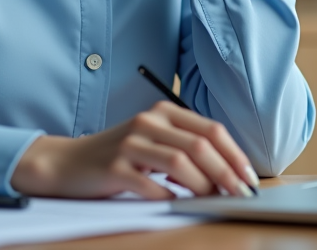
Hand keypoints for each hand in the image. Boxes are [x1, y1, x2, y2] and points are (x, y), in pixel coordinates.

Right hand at [10, 101, 259, 198]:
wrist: (67, 163)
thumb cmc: (118, 156)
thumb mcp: (153, 141)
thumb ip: (185, 148)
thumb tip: (227, 174)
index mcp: (163, 112)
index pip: (211, 129)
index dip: (235, 155)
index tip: (250, 178)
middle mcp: (148, 121)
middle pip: (200, 146)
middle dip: (227, 173)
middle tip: (240, 194)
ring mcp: (130, 142)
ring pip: (181, 163)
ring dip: (203, 186)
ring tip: (212, 200)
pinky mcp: (115, 167)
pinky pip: (152, 184)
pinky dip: (170, 197)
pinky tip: (178, 203)